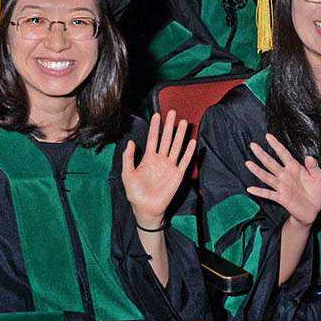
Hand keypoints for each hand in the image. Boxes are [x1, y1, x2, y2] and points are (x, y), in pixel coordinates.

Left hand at [123, 111, 195, 229]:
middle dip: (170, 125)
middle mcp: (160, 160)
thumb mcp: (127, 174)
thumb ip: (128, 157)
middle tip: (173, 112)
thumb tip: (131, 142)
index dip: (155, 126)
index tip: (157, 114)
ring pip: (176, 147)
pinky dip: (189, 152)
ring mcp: (170, 167)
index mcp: (148, 159)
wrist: (146, 209)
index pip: (153, 138)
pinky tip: (192, 142)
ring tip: (184, 122)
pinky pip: (184, 161)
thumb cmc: (135, 193)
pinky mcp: (177, 175)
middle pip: (166, 139)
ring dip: (180, 135)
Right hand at [245, 134, 320, 227]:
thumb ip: (314, 166)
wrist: (314, 209)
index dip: (276, 145)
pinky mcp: (281, 198)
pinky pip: (269, 194)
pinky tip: (250, 189)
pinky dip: (259, 192)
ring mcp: (282, 186)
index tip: (268, 136)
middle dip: (262, 154)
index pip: (283, 154)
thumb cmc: (316, 191)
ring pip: (267, 177)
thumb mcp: (318, 177)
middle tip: (252, 145)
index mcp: (294, 167)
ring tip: (248, 163)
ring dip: (257, 170)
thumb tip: (309, 157)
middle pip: (271, 163)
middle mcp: (285, 175)